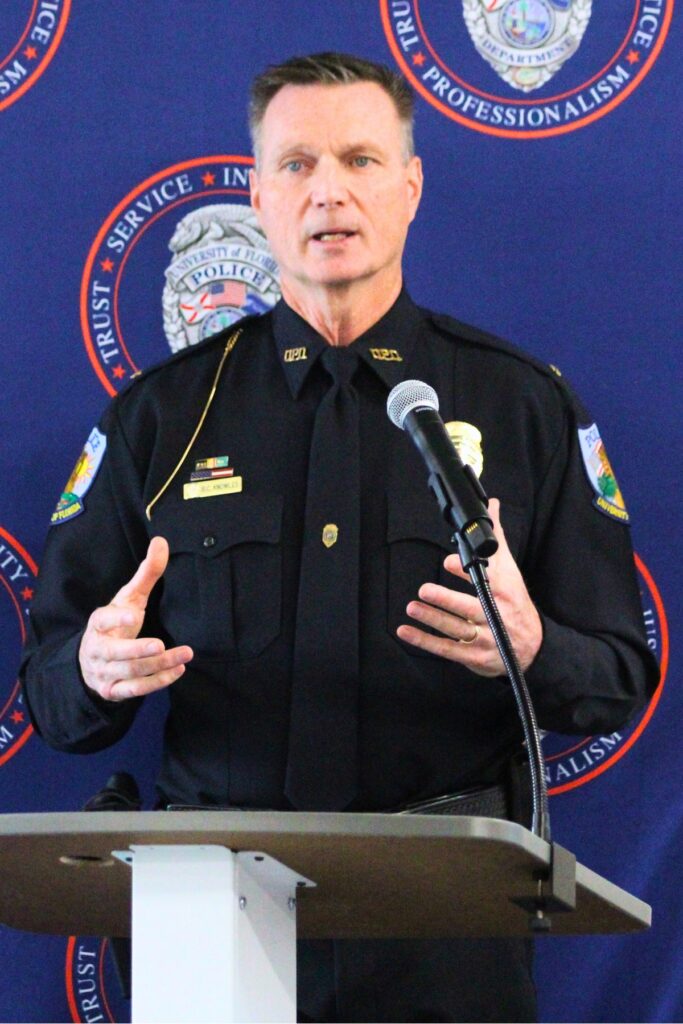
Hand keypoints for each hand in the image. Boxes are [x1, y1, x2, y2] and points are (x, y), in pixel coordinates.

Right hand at [79, 537, 192, 701]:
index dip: (117, 619)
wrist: (91, 662)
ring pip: (130, 672)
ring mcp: (105, 672)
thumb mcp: (128, 599)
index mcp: (99, 624)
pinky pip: (135, 690)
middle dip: (138, 650)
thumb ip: (146, 574)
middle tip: (161, 645)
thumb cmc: (115, 625)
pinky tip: (177, 671)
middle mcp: (98, 650)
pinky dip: (156, 682)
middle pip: (117, 653)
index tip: (134, 614)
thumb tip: (162, 540)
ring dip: (157, 666)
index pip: (102, 620)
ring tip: (184, 655)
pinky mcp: (114, 690)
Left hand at [396, 499, 542, 676]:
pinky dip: (424, 641)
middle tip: (424, 590)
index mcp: (505, 594)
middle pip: (470, 608)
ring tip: (413, 608)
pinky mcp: (473, 657)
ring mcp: (485, 639)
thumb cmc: (516, 604)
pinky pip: (446, 649)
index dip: (467, 572)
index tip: (449, 561)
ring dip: (433, 619)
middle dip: (447, 600)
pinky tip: (406, 631)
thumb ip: (498, 539)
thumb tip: (494, 505)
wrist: (533, 648)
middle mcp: (495, 617)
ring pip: (456, 629)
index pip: (488, 581)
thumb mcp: (511, 571)